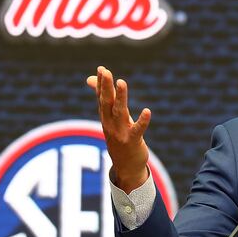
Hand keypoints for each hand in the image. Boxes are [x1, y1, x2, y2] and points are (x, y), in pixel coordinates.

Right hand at [87, 66, 150, 192]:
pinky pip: (137, 130)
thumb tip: (90, 79)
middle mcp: (110, 124)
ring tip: (122, 82)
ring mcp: (120, 132)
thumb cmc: (119, 138)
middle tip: (105, 72)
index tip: (101, 69)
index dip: (101, 84)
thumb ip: (104, 99)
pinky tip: (147, 111)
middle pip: (107, 102)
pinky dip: (142, 121)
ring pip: (119, 112)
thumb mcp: (111, 119)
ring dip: (120, 97)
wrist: (126, 167)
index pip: (102, 98)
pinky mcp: (132, 141)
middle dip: (105, 87)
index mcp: (106, 118)